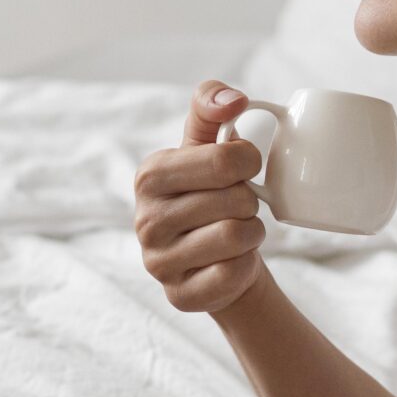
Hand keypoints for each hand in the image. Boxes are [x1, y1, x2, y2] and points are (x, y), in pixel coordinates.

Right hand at [132, 79, 270, 314]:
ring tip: (236, 232)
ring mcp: (158, 263)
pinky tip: (230, 261)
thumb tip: (234, 100)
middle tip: (237, 206)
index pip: (226, 160)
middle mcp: (145, 220)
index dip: (250, 162)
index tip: (245, 169)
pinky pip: (233, 275)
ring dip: (251, 233)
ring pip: (237, 238)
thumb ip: (210, 107)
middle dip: (250, 202)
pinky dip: (245, 266)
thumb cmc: (211, 192)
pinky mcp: (179, 296)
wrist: (215, 256)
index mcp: (150, 175)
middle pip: (236, 201)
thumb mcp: (205, 144)